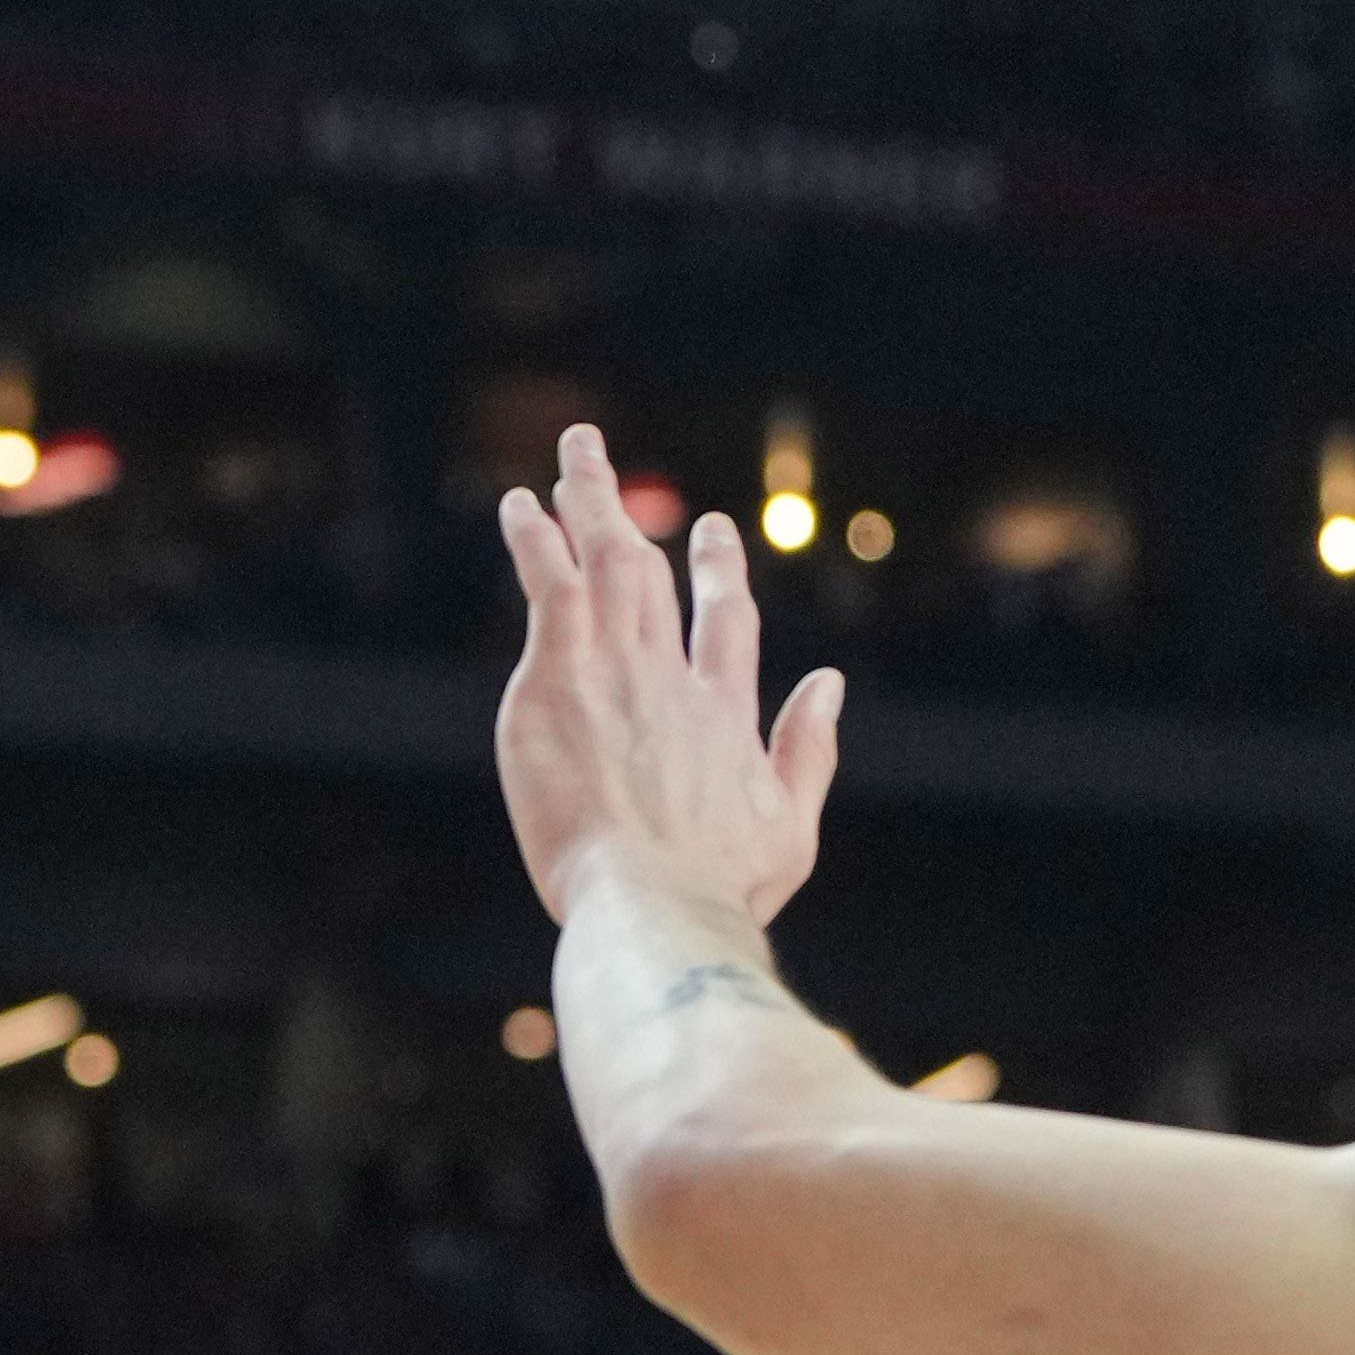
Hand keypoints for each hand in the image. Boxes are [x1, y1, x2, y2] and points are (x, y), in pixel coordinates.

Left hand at [494, 421, 841, 926]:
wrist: (658, 899)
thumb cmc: (719, 888)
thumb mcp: (791, 828)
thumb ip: (808, 750)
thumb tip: (830, 682)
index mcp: (724, 713)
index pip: (723, 625)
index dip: (716, 575)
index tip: (712, 533)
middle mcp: (672, 676)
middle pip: (652, 576)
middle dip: (633, 519)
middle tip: (609, 473)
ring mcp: (618, 669)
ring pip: (604, 561)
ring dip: (588, 502)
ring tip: (572, 454)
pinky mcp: (561, 676)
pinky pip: (550, 584)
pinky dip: (540, 539)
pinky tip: (524, 504)